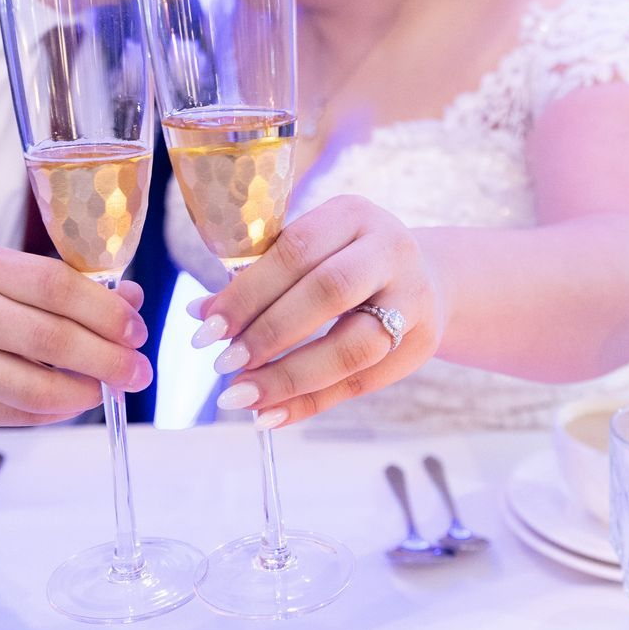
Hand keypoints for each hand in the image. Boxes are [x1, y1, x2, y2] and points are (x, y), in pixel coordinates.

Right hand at [0, 247, 150, 430]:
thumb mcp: (16, 276)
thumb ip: (75, 287)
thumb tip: (133, 302)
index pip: (57, 287)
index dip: (107, 312)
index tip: (137, 331)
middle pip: (52, 341)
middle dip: (108, 360)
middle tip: (139, 371)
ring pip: (38, 389)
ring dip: (87, 393)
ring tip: (111, 389)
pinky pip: (22, 416)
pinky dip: (59, 410)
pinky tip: (75, 399)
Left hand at [189, 196, 447, 429]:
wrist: (429, 277)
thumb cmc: (347, 260)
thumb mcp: (313, 248)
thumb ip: (260, 276)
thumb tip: (199, 314)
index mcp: (354, 215)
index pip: (297, 251)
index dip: (249, 292)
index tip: (206, 326)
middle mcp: (391, 250)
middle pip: (329, 293)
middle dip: (269, 333)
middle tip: (222, 363)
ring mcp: (414, 300)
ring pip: (352, 347)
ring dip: (290, 377)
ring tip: (240, 396)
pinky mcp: (420, 346)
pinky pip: (361, 383)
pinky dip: (311, 403)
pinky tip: (270, 415)